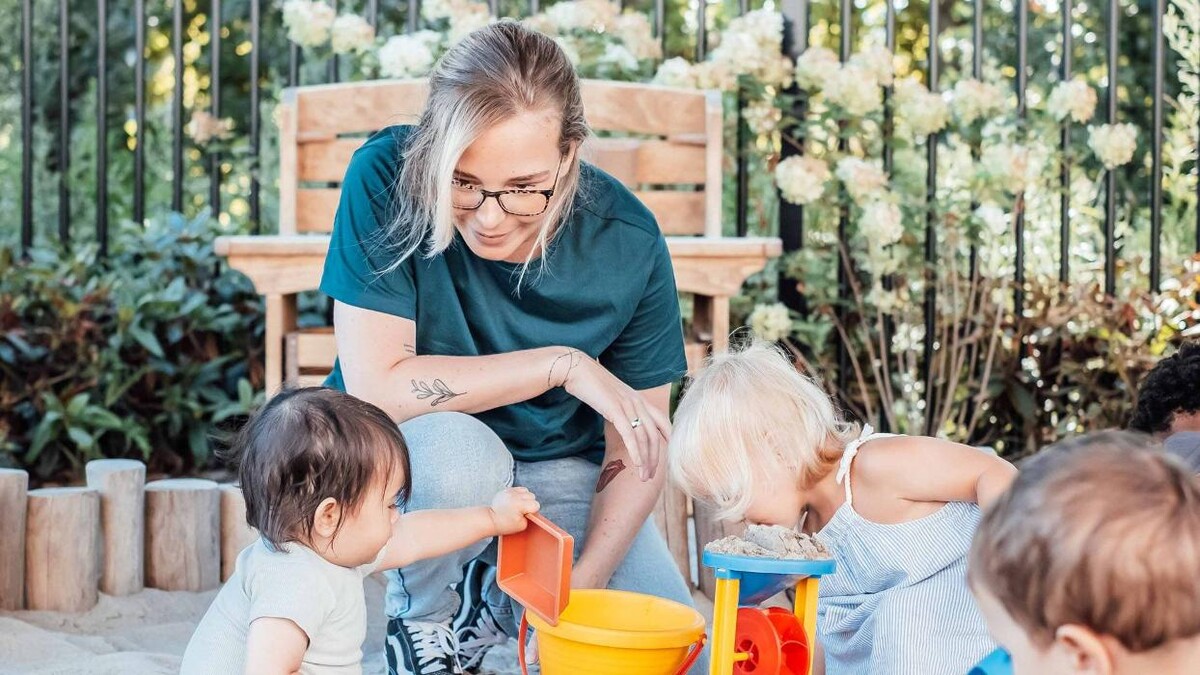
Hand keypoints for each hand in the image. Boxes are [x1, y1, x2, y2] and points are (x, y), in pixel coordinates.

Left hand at [489, 487, 539, 534]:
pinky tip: (513, 501)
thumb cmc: (505, 524)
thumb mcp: (522, 525)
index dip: (532, 511)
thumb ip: (530, 517)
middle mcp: (515, 496)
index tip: (525, 515)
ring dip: (524, 497)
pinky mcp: (506, 489)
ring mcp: (510, 491)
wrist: (491, 519)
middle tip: (520, 511)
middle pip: (532, 496)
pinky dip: (518, 495)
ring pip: (526, 491)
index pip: (536, 504)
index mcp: (520, 505)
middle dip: (529, 503)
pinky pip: (518, 489)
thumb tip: (532, 510)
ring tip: (517, 505)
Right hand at [552, 350, 670, 480]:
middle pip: (656, 435)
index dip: (669, 440)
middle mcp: (638, 402)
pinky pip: (631, 436)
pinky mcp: (616, 410)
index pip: (663, 421)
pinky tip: (637, 465)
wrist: (576, 369)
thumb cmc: (590, 383)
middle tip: (651, 476)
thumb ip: (621, 407)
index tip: (666, 457)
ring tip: (644, 477)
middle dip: (656, 459)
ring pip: (645, 438)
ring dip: (646, 461)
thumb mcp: (612, 396)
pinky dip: (636, 452)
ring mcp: (628, 405)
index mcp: (639, 398)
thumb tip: (622, 420)